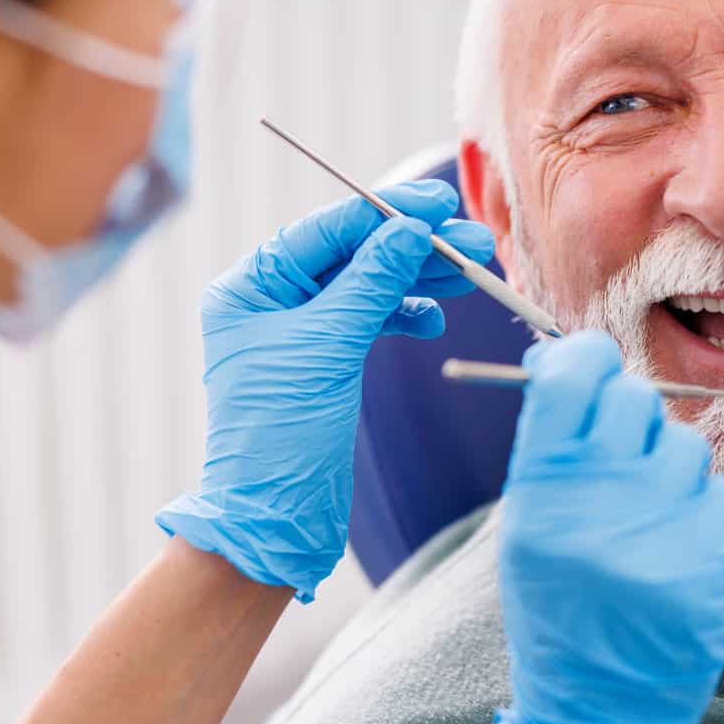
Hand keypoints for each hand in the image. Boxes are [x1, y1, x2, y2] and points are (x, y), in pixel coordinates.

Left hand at [157, 182, 494, 600]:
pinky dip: (405, 315)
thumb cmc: (281, 432)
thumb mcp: (329, 345)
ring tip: (472, 272)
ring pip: (368, 286)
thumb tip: (410, 229)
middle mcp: (269, 301)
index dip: (386, 213)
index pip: (326, 231)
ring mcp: (298, 331)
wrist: (275, 518)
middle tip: (473, 241)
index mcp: (250, 287)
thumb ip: (372, 281)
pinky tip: (433, 318)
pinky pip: (370, 321)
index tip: (439, 205)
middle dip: (414, 247)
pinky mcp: (324, 361)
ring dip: (420, 278)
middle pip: (352, 254)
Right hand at [491, 332, 723, 723]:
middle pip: (633, 399)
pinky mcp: (706, 564)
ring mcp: (654, 533)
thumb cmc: (558, 609)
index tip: (593, 367)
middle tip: (623, 456)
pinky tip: (678, 546)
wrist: (595, 711)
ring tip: (648, 519)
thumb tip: (568, 358)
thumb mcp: (527, 530)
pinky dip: (704, 511)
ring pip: (684, 444)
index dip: (586, 359)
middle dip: (631, 418)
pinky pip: (721, 491)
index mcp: (537, 492)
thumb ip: (549, 448)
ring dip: (672, 469)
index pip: (571, 378)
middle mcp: (594, 505)